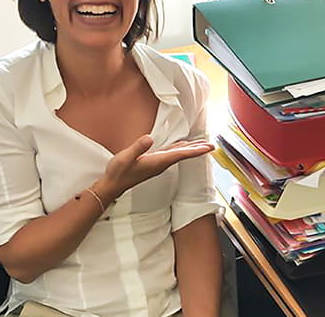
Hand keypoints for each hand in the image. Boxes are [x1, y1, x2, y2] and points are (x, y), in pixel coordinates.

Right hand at [92, 135, 214, 204]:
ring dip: (190, 149)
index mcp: (158, 162)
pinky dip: (179, 149)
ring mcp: (157, 164)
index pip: (181, 154)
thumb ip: (137, 148)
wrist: (112, 185)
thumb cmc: (118, 172)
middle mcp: (161, 163)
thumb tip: (149, 138)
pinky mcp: (152, 163)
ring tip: (201, 144)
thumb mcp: (125, 158)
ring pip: (178, 154)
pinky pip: (170, 154)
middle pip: (183, 154)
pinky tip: (181, 146)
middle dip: (198, 150)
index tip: (208, 148)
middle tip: (212, 145)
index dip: (195, 150)